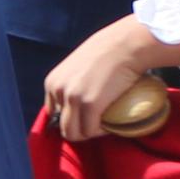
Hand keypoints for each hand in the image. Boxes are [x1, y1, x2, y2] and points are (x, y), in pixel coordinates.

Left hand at [43, 17, 174, 140]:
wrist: (127, 44)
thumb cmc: (108, 50)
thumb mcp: (78, 64)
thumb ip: (72, 80)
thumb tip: (79, 95)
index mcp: (52, 82)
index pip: (54, 113)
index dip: (72, 116)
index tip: (88, 114)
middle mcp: (58, 90)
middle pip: (63, 127)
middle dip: (81, 128)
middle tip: (99, 121)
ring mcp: (73, 98)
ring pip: (74, 134)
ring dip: (89, 132)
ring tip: (105, 123)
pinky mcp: (90, 105)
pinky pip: (91, 131)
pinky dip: (102, 131)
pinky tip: (112, 123)